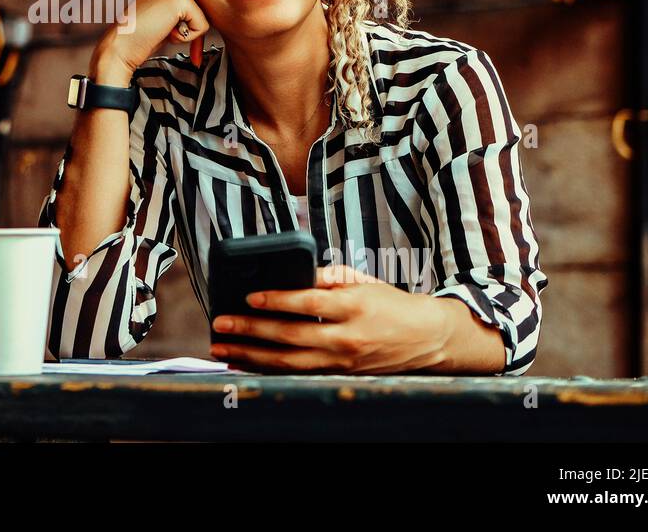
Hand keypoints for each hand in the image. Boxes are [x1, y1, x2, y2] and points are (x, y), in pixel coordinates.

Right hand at [96, 0, 209, 81]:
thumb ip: (190, 2)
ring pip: (206, 15)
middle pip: (206, 4)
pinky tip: (165, 30)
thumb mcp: (170, 10)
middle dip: (191, 23)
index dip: (190, 17)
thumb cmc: (146, 31)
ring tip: (164, 26)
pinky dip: (187, 37)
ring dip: (188, 30)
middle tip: (165, 26)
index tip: (167, 22)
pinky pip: (202, 26)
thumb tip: (219, 5)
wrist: (123, 43)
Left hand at [208, 265, 451, 373]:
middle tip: (221, 323)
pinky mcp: (338, 375)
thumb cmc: (389, 304)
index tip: (249, 297)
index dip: (278, 300)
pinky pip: (296, 373)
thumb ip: (328, 276)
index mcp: (353, 307)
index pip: (309, 303)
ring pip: (289, 362)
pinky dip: (267, 368)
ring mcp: (342, 361)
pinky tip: (245, 362)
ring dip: (251, 355)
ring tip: (223, 347)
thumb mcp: (362, 281)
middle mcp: (346, 338)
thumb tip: (295, 272)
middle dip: (252, 330)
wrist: (425, 338)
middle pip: (291, 336)